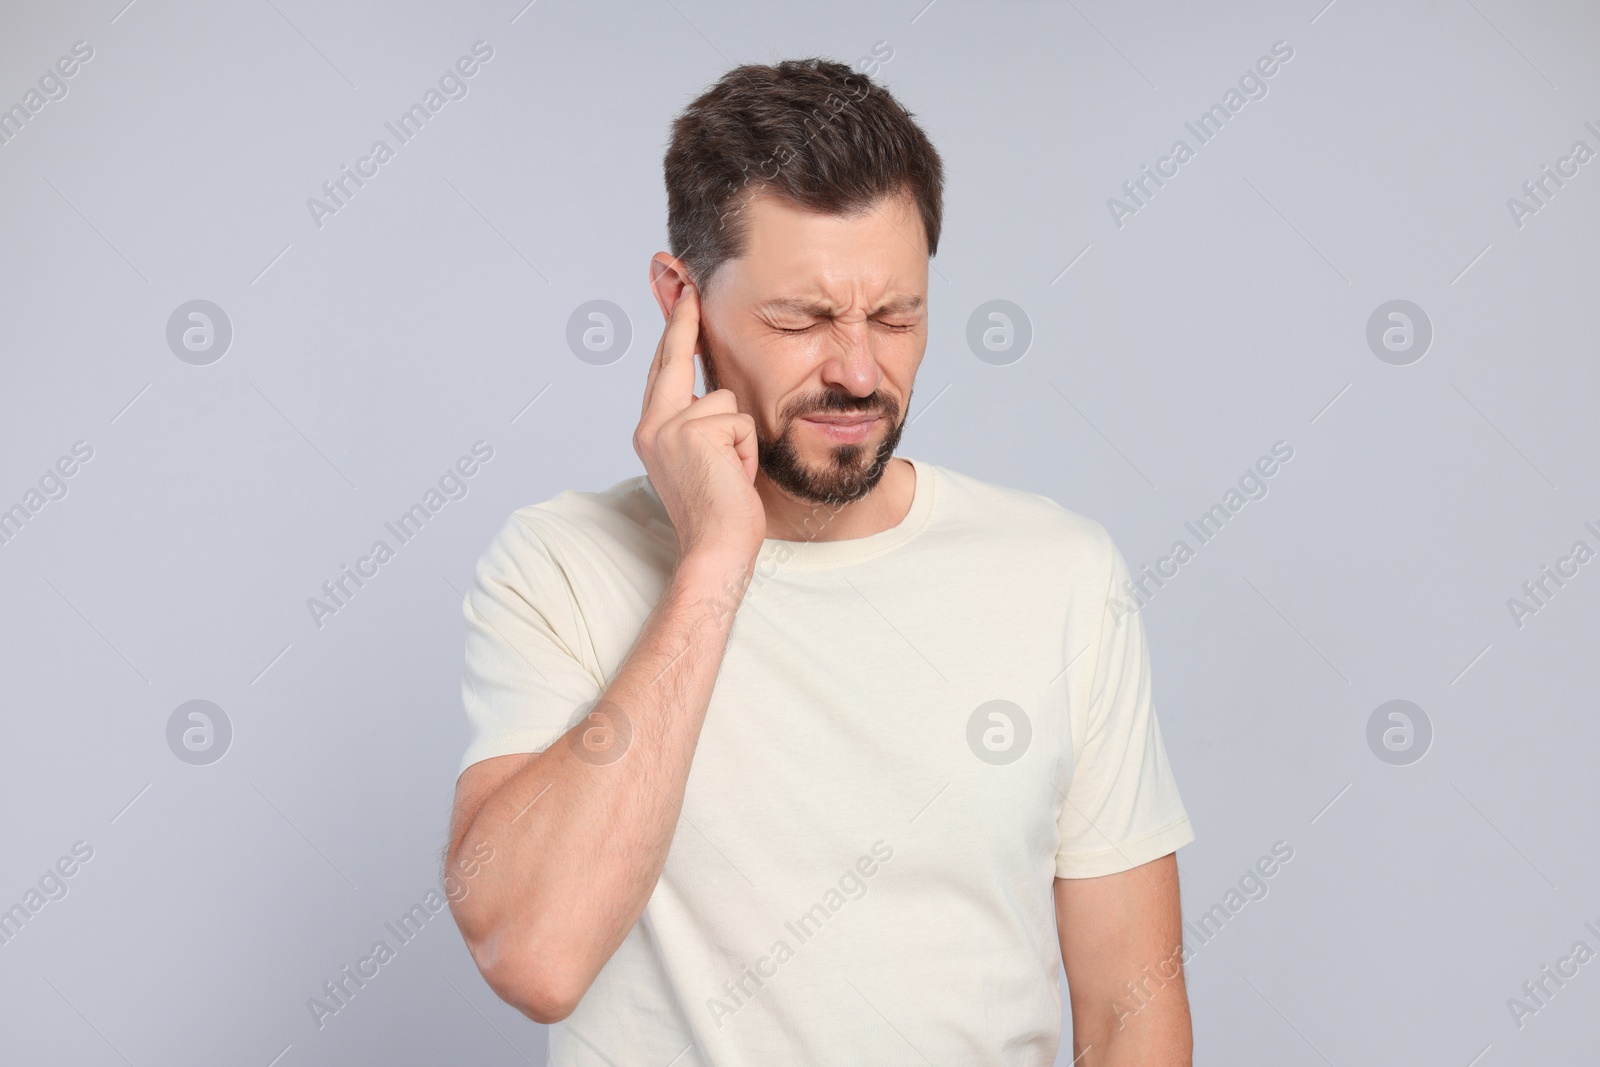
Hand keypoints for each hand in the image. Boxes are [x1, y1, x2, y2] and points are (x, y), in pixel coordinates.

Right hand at [633, 284, 765, 568]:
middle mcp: (652, 425)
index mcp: (650, 431)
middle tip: (690, 284)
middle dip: (685, 321)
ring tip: (730, 472)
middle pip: (674, 359)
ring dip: (739, 437)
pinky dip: (745, 450)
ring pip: (726, 401)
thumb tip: (716, 392)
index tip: (681, 298)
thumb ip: (699, 423)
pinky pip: (739, 421)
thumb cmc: (717, 513)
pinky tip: (734, 476)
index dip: (673, 334)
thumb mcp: (703, 460)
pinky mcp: (695, 431)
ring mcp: (670, 426)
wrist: (714, 547)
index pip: (662, 371)